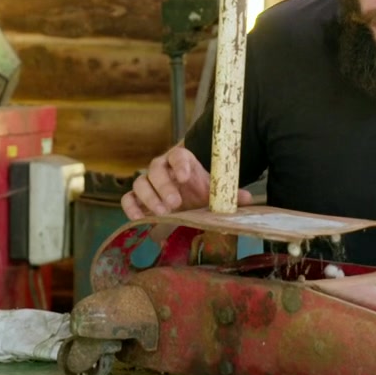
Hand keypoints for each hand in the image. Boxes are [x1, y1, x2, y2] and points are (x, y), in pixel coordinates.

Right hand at [121, 145, 252, 218]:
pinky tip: (139, 218)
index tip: (185, 176)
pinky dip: (130, 207)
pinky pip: (128, 198)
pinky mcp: (137, 198)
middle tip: (175, 203)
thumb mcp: (214, 192)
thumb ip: (229, 194)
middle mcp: (162, 169)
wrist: (186, 199)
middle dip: (164, 186)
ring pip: (140, 183)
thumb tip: (247, 199)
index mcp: (182, 162)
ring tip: (163, 213)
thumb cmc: (200, 191)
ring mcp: (148, 183)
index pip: (178, 156)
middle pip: (155, 169)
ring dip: (149, 197)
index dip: (180, 163)